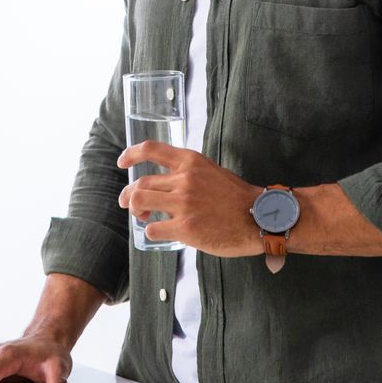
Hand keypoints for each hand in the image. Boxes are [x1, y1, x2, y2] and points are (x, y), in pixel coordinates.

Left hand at [118, 141, 261, 256]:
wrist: (259, 217)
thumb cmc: (236, 197)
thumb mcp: (212, 171)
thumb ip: (189, 172)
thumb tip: (167, 181)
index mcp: (190, 161)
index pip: (151, 149)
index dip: (131, 154)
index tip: (122, 161)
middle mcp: (184, 179)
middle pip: (141, 183)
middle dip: (128, 194)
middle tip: (126, 203)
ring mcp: (183, 204)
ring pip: (140, 202)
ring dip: (135, 210)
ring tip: (142, 216)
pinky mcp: (185, 228)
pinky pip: (153, 228)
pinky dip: (151, 231)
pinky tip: (159, 233)